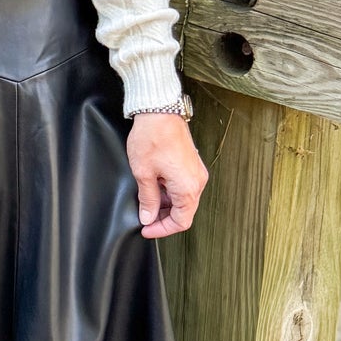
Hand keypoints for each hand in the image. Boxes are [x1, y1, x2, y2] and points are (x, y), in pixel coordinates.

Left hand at [127, 112, 207, 238]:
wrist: (159, 111)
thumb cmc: (152, 137)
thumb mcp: (144, 173)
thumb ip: (147, 199)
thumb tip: (148, 217)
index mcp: (188, 187)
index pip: (181, 221)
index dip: (162, 229)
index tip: (146, 229)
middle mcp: (197, 181)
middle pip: (184, 212)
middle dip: (163, 218)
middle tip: (144, 218)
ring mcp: (196, 172)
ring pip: (183, 200)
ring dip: (165, 205)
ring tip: (146, 202)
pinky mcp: (191, 165)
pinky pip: (183, 187)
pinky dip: (169, 193)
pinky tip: (153, 188)